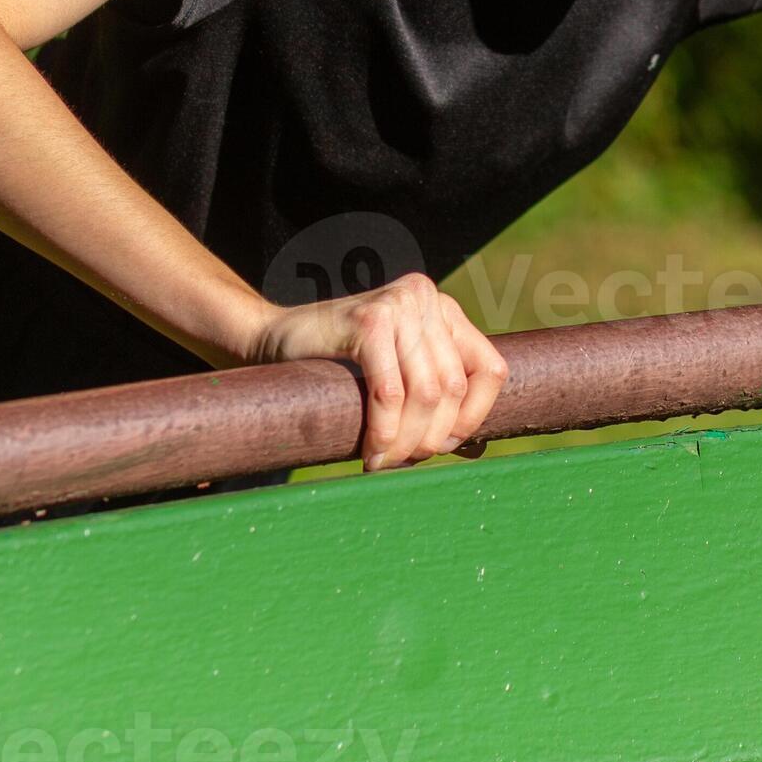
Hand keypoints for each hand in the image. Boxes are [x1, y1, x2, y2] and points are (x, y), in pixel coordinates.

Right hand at [246, 269, 508, 470]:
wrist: (271, 339)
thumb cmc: (336, 367)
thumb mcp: (398, 370)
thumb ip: (430, 391)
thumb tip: (475, 450)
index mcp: (443, 310)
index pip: (491, 370)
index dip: (474, 417)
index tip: (444, 446)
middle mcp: (426, 299)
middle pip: (452, 387)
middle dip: (430, 437)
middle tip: (402, 462)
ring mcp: (398, 304)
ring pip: (425, 393)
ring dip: (406, 441)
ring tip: (384, 462)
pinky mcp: (368, 319)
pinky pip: (390, 391)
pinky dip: (384, 430)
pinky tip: (372, 451)